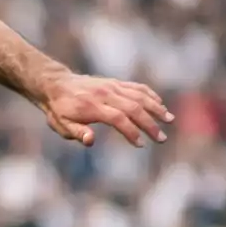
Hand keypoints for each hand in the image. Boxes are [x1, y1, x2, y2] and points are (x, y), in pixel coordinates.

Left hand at [38, 73, 172, 147]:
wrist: (56, 85)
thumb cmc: (59, 110)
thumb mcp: (61, 125)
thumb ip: (77, 133)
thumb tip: (91, 141)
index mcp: (92, 107)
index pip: (118, 119)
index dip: (131, 132)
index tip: (140, 144)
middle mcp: (105, 94)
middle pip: (133, 108)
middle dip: (150, 124)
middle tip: (161, 138)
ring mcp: (111, 86)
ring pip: (139, 95)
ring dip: (156, 108)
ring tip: (169, 119)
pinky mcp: (115, 83)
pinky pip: (136, 87)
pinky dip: (150, 95)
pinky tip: (160, 104)